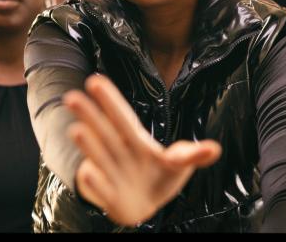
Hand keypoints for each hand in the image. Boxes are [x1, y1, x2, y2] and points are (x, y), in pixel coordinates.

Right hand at [64, 74, 221, 226]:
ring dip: (89, 144)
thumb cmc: (159, 176)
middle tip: (71, 96)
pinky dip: (96, 182)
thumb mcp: (178, 164)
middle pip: (104, 132)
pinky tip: (88, 172)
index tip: (95, 80)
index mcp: (136, 141)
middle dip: (90, 115)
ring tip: (76, 130)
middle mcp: (119, 153)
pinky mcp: (111, 196)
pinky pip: (102, 188)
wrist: (143, 205)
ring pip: (99, 156)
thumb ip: (193, 155)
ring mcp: (112, 174)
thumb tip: (214, 149)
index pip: (123, 117)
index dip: (110, 100)